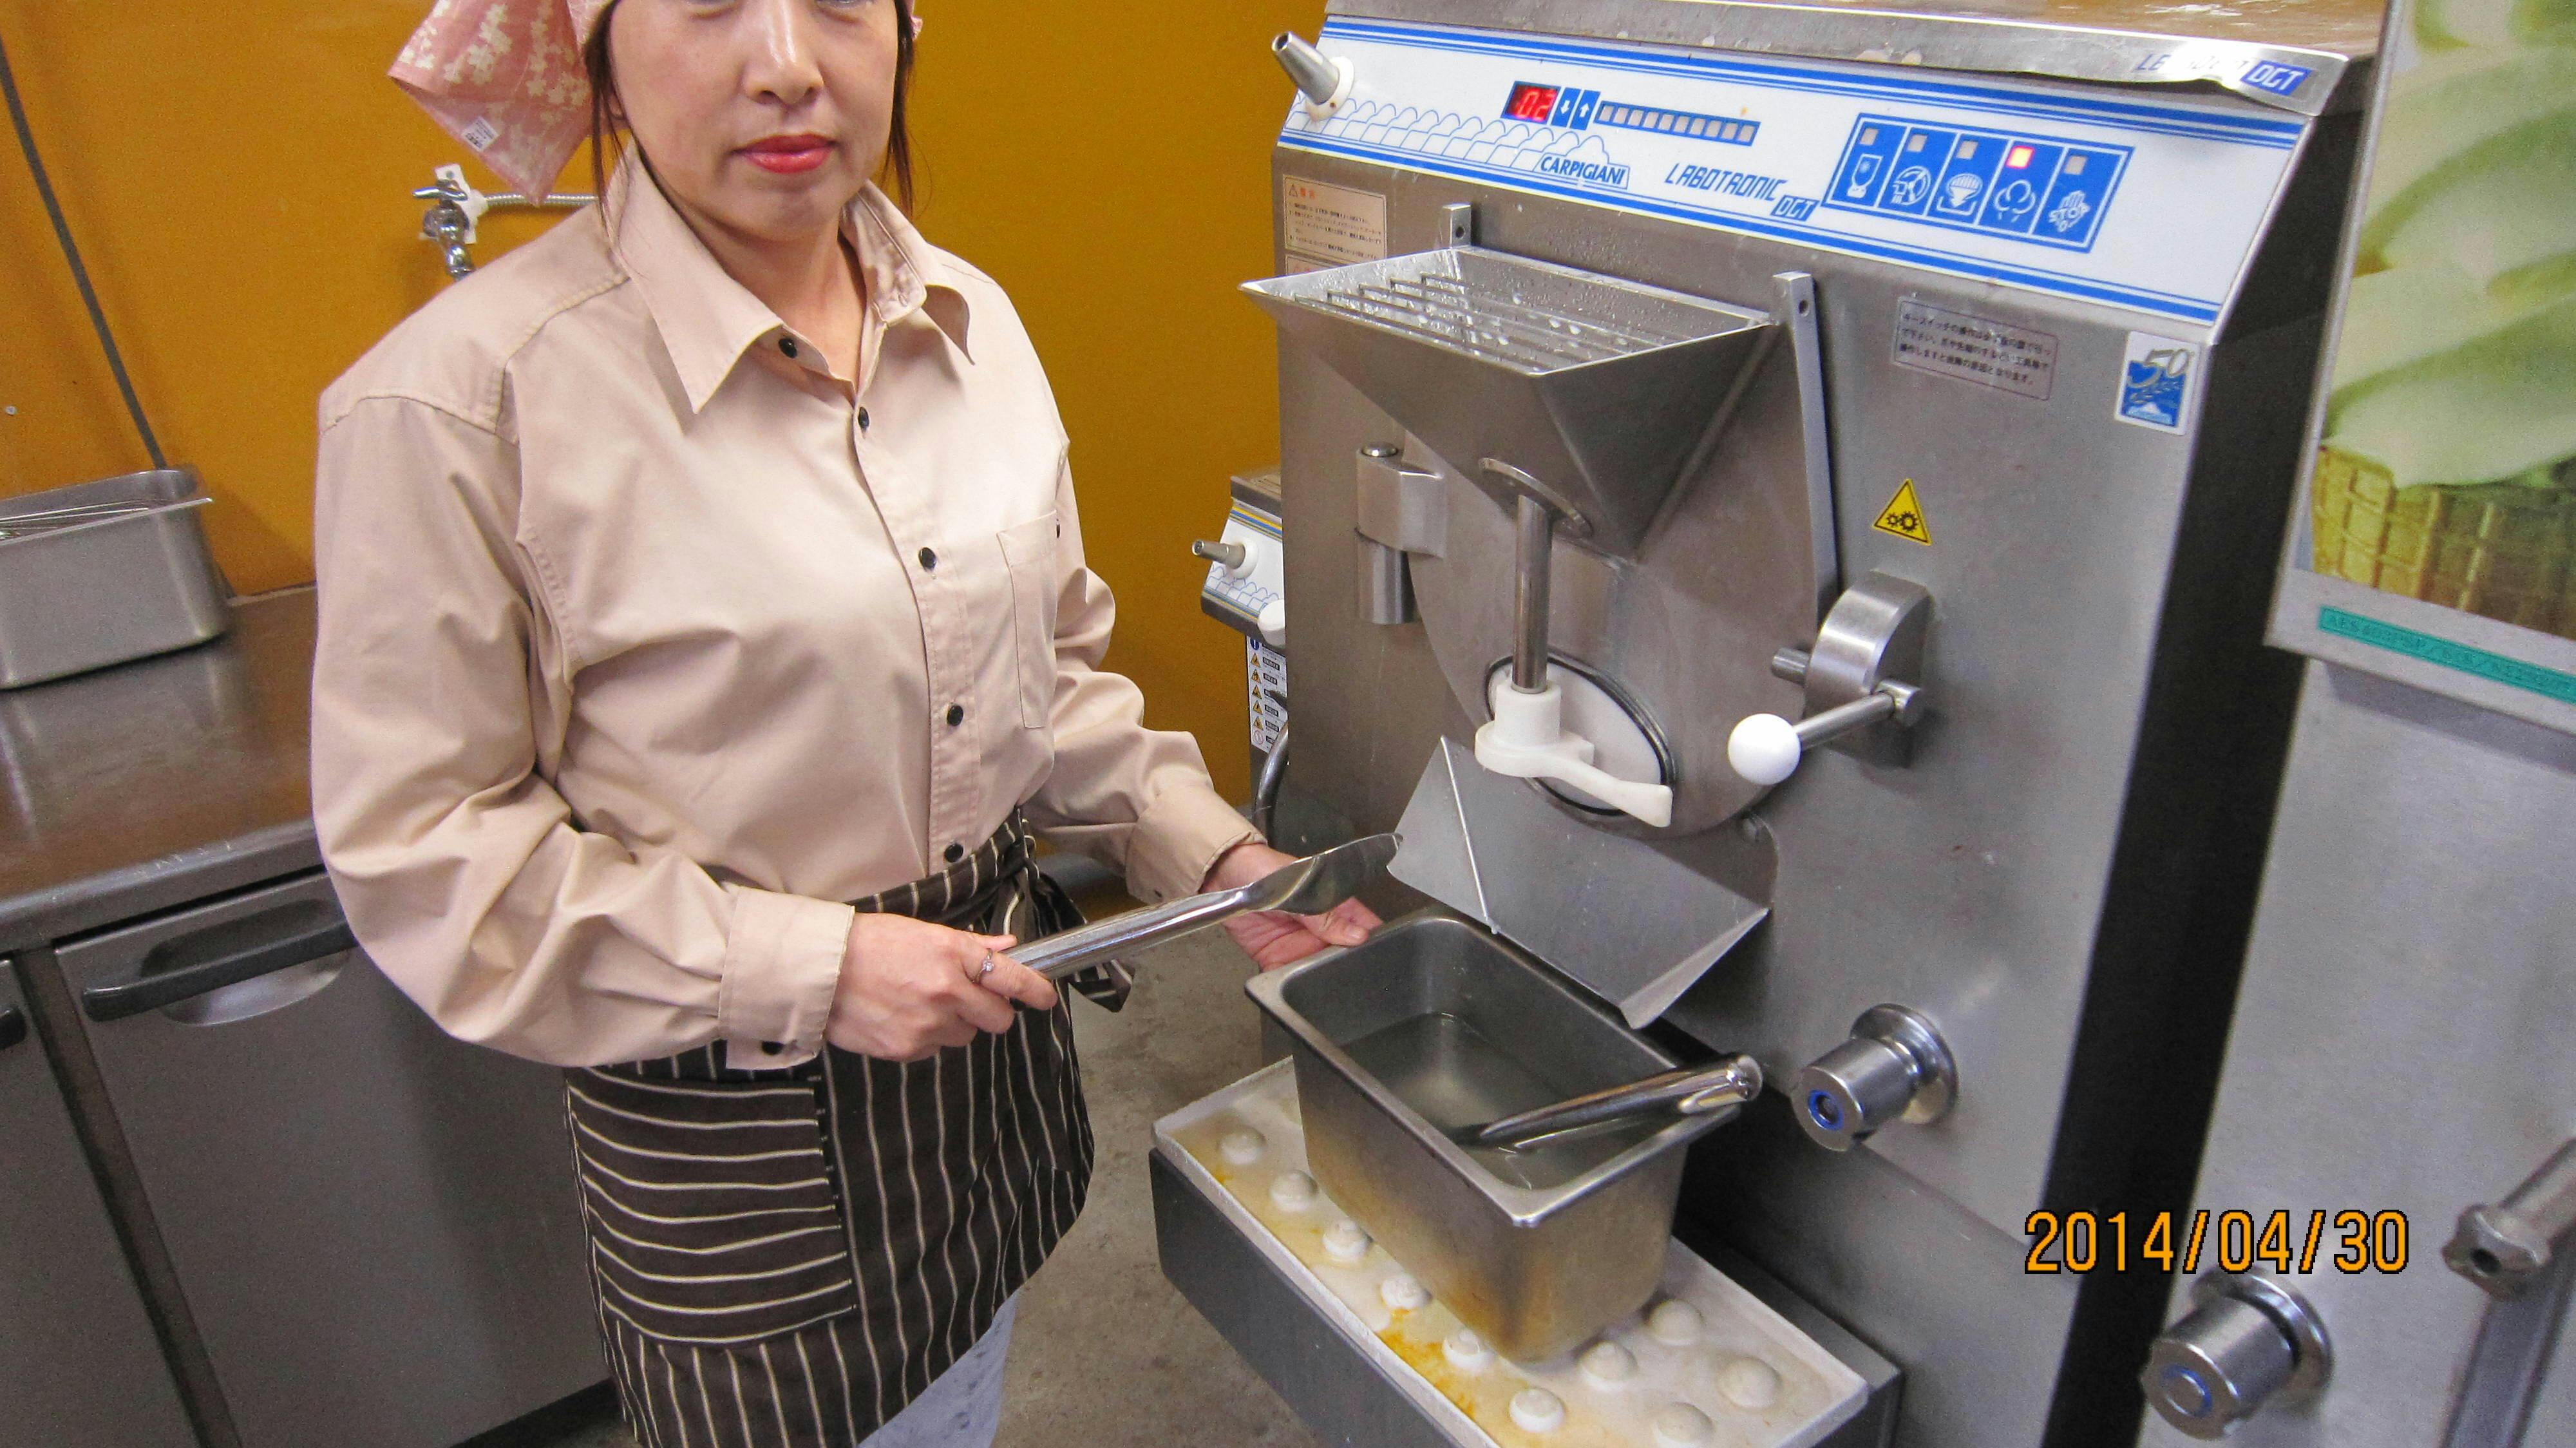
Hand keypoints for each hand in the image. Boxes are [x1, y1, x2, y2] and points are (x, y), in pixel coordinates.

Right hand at [826, 915, 1059, 1062]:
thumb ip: (970, 946)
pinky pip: (934, 1049)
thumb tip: (1007, 947)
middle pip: (998, 1019)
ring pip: (965, 1036)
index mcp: (955, 956)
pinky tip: (902, 1017)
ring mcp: (928, 1025)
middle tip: (970, 1000)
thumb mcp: (923, 932)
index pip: (1013, 979)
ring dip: (955, 1024)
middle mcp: (947, 993)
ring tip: (920, 1003)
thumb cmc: (869, 943)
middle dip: (992, 1012)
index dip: (1036, 991)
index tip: (1046, 997)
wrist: (820, 970)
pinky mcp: (907, 1049)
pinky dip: (925, 1037)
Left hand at [1203, 841, 1380, 971]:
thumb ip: (1325, 916)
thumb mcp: (1299, 889)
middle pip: (1343, 957)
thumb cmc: (1264, 869)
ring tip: (1320, 989)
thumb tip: (1357, 936)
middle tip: (1349, 983)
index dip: (1373, 945)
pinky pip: (1285, 976)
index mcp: (1335, 907)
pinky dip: (1286, 984)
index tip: (1380, 963)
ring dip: (1317, 980)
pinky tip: (1288, 988)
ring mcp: (1299, 946)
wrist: (1222, 874)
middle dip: (1346, 971)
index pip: (1364, 928)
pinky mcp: (1276, 958)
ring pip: (1317, 971)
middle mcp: (1321, 930)